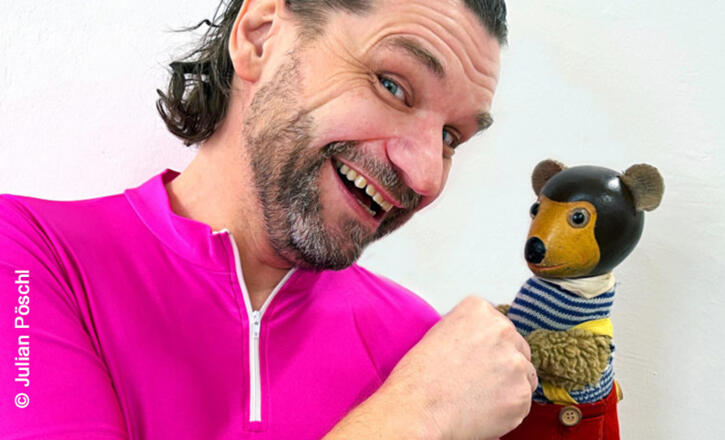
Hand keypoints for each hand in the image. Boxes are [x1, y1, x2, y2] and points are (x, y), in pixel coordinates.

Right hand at [385, 295, 536, 438]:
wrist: (418, 409)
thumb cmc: (420, 377)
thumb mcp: (440, 334)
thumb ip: (470, 332)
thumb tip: (485, 343)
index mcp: (480, 311)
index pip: (499, 326)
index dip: (489, 347)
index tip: (478, 359)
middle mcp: (502, 330)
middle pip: (517, 347)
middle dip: (504, 364)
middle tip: (480, 381)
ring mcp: (516, 362)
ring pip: (524, 374)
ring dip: (509, 385)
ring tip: (479, 396)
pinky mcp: (522, 393)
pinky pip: (523, 400)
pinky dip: (508, 408)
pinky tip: (484, 409)